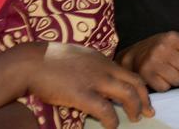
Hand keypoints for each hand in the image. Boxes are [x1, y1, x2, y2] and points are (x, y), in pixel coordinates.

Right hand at [25, 43, 153, 128]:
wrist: (30, 62)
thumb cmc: (49, 60)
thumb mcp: (78, 56)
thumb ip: (92, 66)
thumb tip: (100, 77)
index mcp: (102, 59)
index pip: (129, 72)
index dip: (140, 86)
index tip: (145, 97)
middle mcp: (103, 68)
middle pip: (135, 82)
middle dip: (145, 99)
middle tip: (148, 112)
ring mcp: (93, 80)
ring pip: (126, 94)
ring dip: (134, 108)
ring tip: (136, 118)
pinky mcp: (81, 94)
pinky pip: (105, 109)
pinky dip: (112, 120)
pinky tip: (112, 125)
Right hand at [116, 31, 178, 91]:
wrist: (133, 55)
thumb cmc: (159, 50)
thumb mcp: (176, 45)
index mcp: (173, 38)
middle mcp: (163, 48)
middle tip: (174, 66)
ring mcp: (153, 61)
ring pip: (178, 81)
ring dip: (174, 79)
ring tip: (165, 70)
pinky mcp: (146, 75)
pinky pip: (166, 88)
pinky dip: (164, 85)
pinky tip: (157, 76)